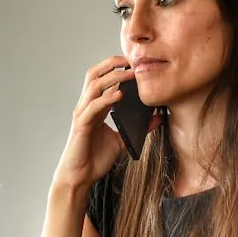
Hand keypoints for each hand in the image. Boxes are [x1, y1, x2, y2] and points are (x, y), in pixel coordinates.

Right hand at [54, 56, 162, 190]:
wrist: (80, 177)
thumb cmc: (96, 159)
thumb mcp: (123, 141)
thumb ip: (138, 129)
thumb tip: (157, 118)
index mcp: (95, 107)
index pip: (102, 78)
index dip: (115, 67)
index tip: (134, 62)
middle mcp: (86, 106)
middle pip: (94, 74)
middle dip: (111, 63)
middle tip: (131, 60)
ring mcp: (82, 114)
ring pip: (94, 86)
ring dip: (112, 77)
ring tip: (129, 73)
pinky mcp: (82, 125)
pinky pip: (93, 107)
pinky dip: (107, 99)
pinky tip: (119, 95)